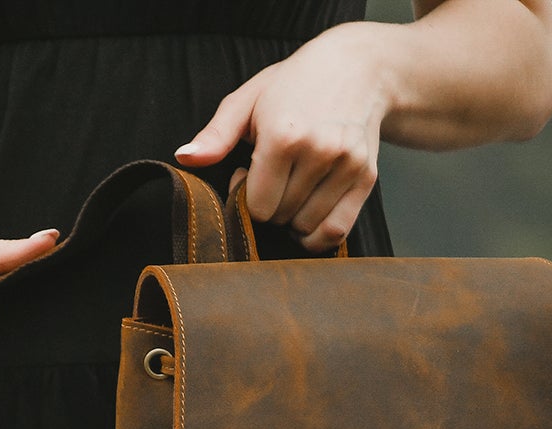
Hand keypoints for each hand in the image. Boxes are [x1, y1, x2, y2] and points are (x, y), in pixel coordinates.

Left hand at [175, 24, 391, 251]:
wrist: (357, 68)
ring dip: (292, 219)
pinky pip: (338, 230)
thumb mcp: (248, 101)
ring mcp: (346, 165)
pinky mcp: (366, 177)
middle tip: (270, 179)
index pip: (257, 205)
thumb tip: (185, 158)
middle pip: (281, 217)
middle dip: (269, 207)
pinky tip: (307, 218)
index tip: (246, 175)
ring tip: (290, 189)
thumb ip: (216, 135)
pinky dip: (318, 237)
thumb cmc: (294, 84)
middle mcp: (319, 151)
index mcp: (283, 135)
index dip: (245, 198)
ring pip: (307, 226)